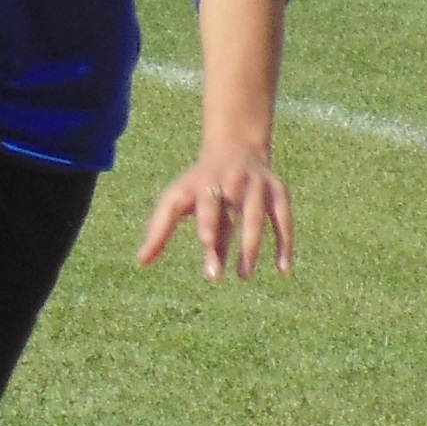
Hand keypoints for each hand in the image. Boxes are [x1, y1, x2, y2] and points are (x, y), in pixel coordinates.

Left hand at [137, 140, 291, 282]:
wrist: (236, 149)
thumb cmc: (200, 184)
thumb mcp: (176, 200)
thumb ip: (158, 230)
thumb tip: (141, 262)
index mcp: (205, 183)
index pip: (206, 202)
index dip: (207, 220)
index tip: (205, 242)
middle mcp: (233, 181)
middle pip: (230, 214)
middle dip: (224, 244)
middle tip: (214, 276)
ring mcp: (258, 185)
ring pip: (257, 218)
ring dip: (251, 247)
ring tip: (243, 276)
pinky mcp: (278, 192)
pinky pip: (284, 219)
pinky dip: (285, 243)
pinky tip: (283, 268)